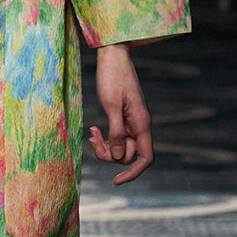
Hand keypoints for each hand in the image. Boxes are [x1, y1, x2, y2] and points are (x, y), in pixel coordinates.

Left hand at [90, 43, 153, 184]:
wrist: (113, 55)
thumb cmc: (113, 76)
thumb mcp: (111, 105)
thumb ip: (115, 131)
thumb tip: (117, 157)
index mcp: (142, 124)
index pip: (145, 158)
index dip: (133, 173)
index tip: (116, 181)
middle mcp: (139, 126)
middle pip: (128, 156)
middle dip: (109, 155)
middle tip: (93, 139)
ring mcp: (131, 123)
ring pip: (119, 149)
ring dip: (104, 147)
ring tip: (91, 133)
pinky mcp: (122, 119)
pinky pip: (115, 138)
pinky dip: (104, 138)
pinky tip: (92, 130)